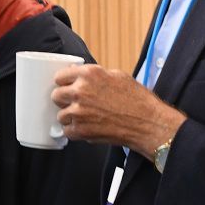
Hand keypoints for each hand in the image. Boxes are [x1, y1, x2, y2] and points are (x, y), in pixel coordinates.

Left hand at [50, 64, 184, 156]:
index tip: (66, 87)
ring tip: (87, 118)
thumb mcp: (117, 76)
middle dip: (65, 100)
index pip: (60, 76)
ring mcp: (79, 111)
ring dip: (71, 118)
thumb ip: (95, 74)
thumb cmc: (138, 100)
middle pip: (56, 95)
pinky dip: (75, 132)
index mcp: (89, 74)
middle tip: (77, 104)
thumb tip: (78, 72)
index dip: (64, 83)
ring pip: (61, 115)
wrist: (148, 123)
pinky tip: (88, 128)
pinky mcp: (80, 130)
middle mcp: (81, 91)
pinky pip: (67, 131)